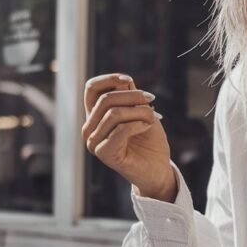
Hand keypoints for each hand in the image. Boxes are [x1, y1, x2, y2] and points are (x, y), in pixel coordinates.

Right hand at [82, 73, 176, 199]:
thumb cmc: (148, 139)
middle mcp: (90, 128)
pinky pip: (121, 129)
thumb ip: (128, 96)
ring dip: (140, 112)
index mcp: (95, 115)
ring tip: (152, 118)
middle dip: (133, 96)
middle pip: (105, 99)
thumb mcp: (140, 110)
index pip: (91, 88)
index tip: (129, 80)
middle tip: (151, 100)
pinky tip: (147, 127)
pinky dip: (138, 124)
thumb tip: (121, 81)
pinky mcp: (104, 154)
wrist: (157, 167)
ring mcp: (94, 142)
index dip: (109, 79)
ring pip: (114, 113)